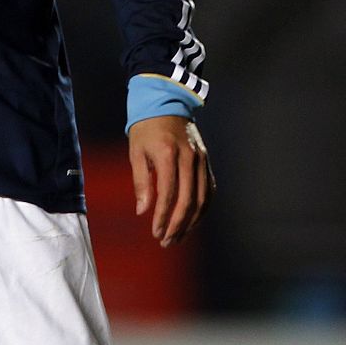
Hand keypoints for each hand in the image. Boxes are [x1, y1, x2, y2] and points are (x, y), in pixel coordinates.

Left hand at [128, 116, 213, 246]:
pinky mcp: (207, 161)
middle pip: (188, 200)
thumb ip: (141, 182)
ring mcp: (201, 159)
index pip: (168, 194)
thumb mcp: (136, 152)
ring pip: (202, 198)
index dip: (163, 217)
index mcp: (168, 154)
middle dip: (177, 225)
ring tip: (177, 237)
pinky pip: (209, 190)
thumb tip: (142, 211)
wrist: (165, 103)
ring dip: (191, 222)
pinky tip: (192, 221)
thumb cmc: (146, 129)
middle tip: (166, 241)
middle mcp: (189, 157)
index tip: (155, 232)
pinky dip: (203, 209)